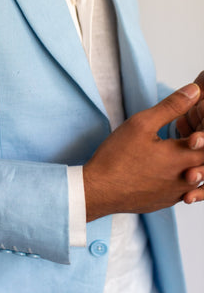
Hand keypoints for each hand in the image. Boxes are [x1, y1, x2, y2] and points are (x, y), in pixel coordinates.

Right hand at [83, 83, 203, 221]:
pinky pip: (184, 190)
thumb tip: (194, 91)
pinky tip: (168, 168)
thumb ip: (172, 106)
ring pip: (198, 178)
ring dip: (194, 164)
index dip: (203, 132)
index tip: (192, 129)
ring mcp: (176, 194)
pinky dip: (183, 178)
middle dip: (199, 146)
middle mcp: (185, 179)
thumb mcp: (142, 124)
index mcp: (183, 157)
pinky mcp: (165, 202)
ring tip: (181, 150)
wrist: (98, 191)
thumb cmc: (117, 157)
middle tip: (188, 136)